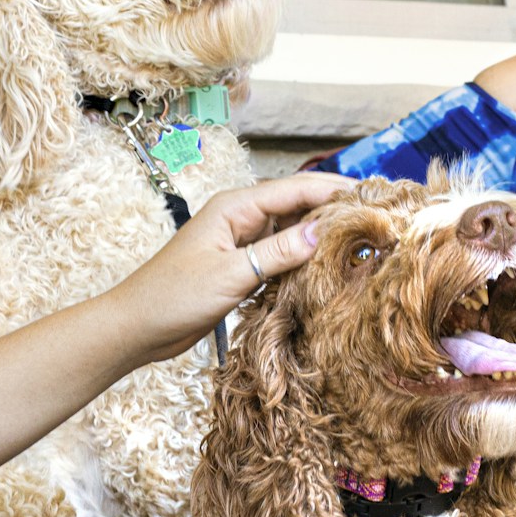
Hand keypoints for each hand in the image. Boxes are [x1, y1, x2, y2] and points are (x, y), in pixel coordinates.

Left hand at [110, 172, 353, 361]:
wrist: (138, 326)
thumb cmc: (173, 296)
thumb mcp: (231, 275)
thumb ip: (277, 253)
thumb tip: (322, 233)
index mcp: (235, 206)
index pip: (296, 189)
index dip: (335, 191)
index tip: (373, 196)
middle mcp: (241, 218)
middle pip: (298, 206)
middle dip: (334, 210)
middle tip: (377, 220)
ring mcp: (241, 242)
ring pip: (291, 231)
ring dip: (320, 236)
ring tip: (361, 242)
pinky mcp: (241, 266)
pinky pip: (280, 255)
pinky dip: (303, 259)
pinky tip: (327, 267)